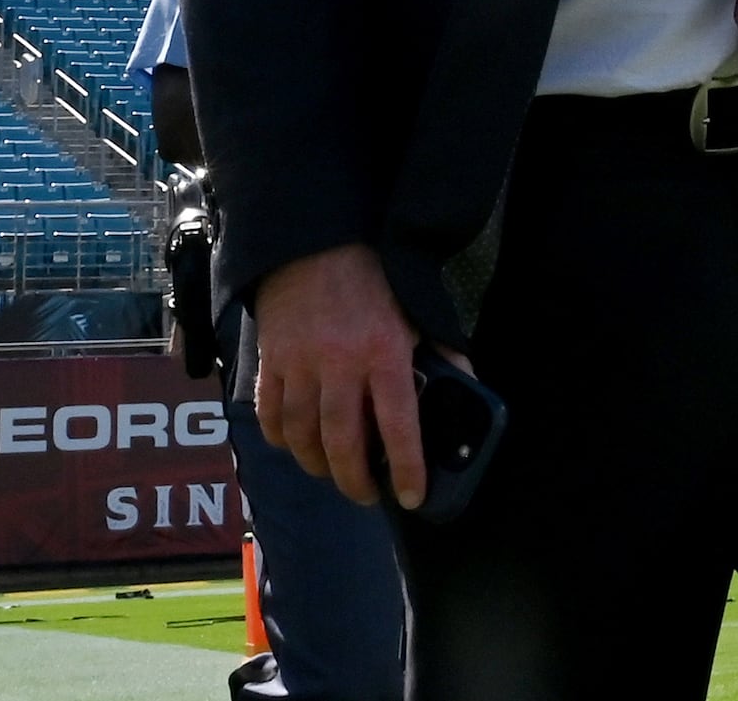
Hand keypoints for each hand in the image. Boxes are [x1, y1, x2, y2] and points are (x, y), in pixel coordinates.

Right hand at [251, 244, 428, 509]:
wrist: (315, 241)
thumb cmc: (372, 281)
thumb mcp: (415, 312)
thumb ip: (442, 354)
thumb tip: (467, 392)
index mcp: (384, 351)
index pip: (399, 424)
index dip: (406, 468)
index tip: (411, 497)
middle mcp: (340, 362)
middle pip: (342, 441)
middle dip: (355, 480)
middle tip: (366, 494)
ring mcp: (300, 362)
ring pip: (303, 435)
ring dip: (318, 464)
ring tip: (332, 471)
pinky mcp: (271, 358)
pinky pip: (270, 413)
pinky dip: (281, 438)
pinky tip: (295, 444)